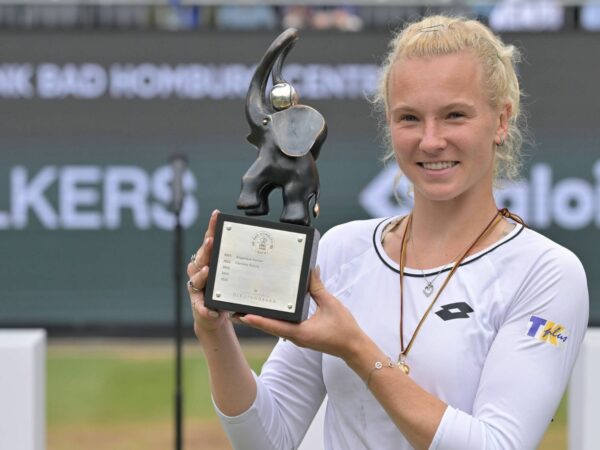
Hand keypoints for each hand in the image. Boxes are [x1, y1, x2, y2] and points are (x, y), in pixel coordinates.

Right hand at [187, 210, 229, 335]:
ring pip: (196, 279)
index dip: (212, 227)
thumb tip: (263, 246)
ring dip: (202, 275)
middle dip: (206, 248)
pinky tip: (211, 310)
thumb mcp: (234, 275)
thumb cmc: (225, 291)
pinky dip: (205, 308)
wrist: (212, 315)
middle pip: (201, 256)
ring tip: (208, 271)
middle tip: (212, 241)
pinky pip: (200, 306)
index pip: (210, 240)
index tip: (217, 214)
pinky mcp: (198, 305)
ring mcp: (196, 287)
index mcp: (209, 260)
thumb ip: (241, 262)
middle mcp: (199, 270)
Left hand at [237, 268, 366, 361]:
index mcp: (300, 332)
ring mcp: (297, 337)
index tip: (242, 315)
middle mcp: (295, 337)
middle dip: (253, 318)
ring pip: (274, 328)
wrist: (354, 347)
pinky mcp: (301, 335)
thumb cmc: (344, 329)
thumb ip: (318, 288)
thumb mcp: (331, 304)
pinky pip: (283, 327)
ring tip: (246, 310)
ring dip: (261, 319)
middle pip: (269, 327)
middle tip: (236, 309)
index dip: (257, 320)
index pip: (273, 326)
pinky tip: (269, 311)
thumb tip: (311, 270)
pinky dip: (273, 320)